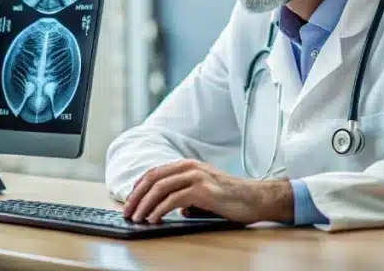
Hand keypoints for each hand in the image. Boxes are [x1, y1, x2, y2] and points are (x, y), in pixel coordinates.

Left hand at [122, 159, 292, 224]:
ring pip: (159, 188)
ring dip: (144, 204)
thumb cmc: (230, 198)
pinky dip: (159, 209)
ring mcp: (195, 176)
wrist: (255, 198)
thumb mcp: (203, 193)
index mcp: (187, 165)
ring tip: (137, 218)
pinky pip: (173, 200)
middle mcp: (189, 167)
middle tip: (127, 212)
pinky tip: (153, 219)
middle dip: (136, 196)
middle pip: (152, 179)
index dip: (138, 188)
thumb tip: (174, 209)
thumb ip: (186, 196)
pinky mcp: (202, 190)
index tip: (129, 202)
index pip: (154, 173)